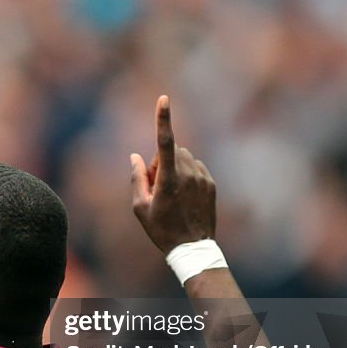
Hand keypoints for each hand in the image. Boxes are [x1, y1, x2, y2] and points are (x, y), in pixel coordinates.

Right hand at [130, 95, 216, 254]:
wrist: (193, 249)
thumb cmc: (161, 229)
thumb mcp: (140, 208)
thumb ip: (137, 178)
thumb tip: (135, 156)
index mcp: (169, 179)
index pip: (164, 142)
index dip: (163, 118)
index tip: (164, 98)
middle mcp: (188, 174)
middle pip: (172, 150)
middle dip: (161, 161)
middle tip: (156, 186)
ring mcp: (202, 178)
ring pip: (184, 158)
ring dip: (175, 167)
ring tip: (171, 194)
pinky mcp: (211, 183)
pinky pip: (196, 167)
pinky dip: (187, 174)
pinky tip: (184, 196)